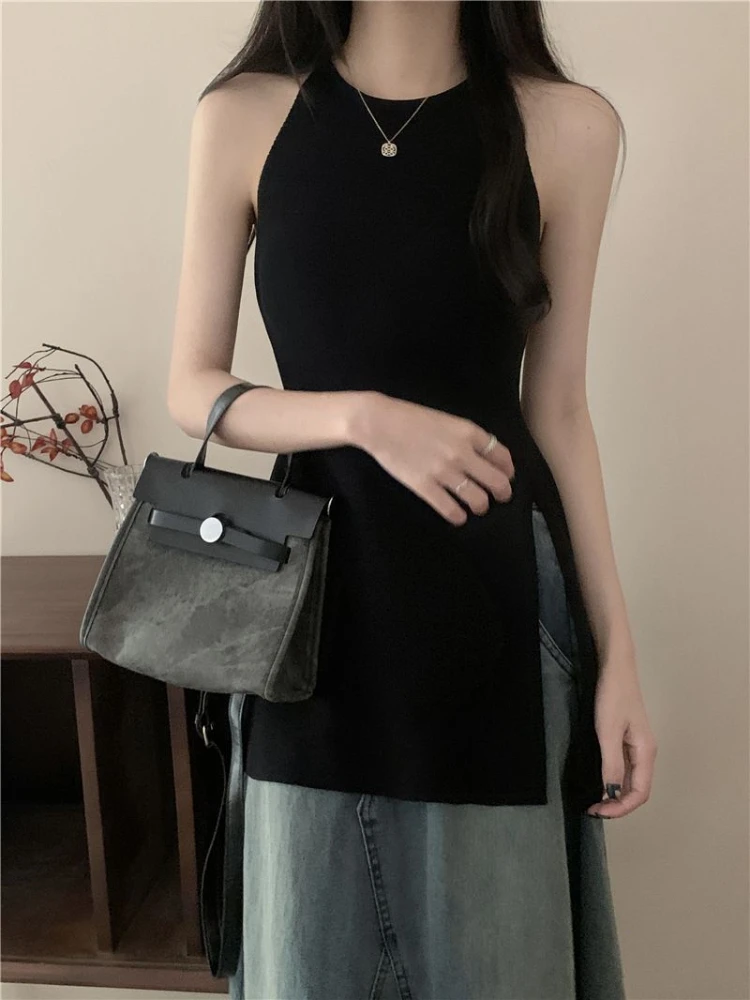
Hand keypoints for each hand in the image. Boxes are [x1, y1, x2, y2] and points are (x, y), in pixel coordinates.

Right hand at [351, 392, 514, 525]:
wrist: (379, 423)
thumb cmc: (411, 418)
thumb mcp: (447, 420)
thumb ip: (467, 437)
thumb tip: (484, 455)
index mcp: (469, 433)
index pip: (502, 456)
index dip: (508, 470)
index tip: (506, 475)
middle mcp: (462, 454)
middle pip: (497, 481)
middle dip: (502, 493)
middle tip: (499, 497)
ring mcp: (444, 472)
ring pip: (477, 499)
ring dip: (481, 506)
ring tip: (478, 507)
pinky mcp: (425, 486)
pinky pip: (450, 509)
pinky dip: (458, 516)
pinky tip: (458, 516)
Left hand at [587, 654, 657, 818]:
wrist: (614, 667)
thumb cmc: (613, 696)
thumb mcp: (608, 732)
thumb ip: (611, 764)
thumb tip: (612, 793)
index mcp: (646, 752)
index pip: (640, 793)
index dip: (621, 807)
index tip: (599, 812)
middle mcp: (645, 752)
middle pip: (637, 789)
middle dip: (617, 804)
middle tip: (592, 809)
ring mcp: (637, 745)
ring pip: (631, 779)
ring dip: (615, 794)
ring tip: (594, 800)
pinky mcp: (627, 738)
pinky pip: (624, 767)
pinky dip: (613, 780)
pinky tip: (599, 780)